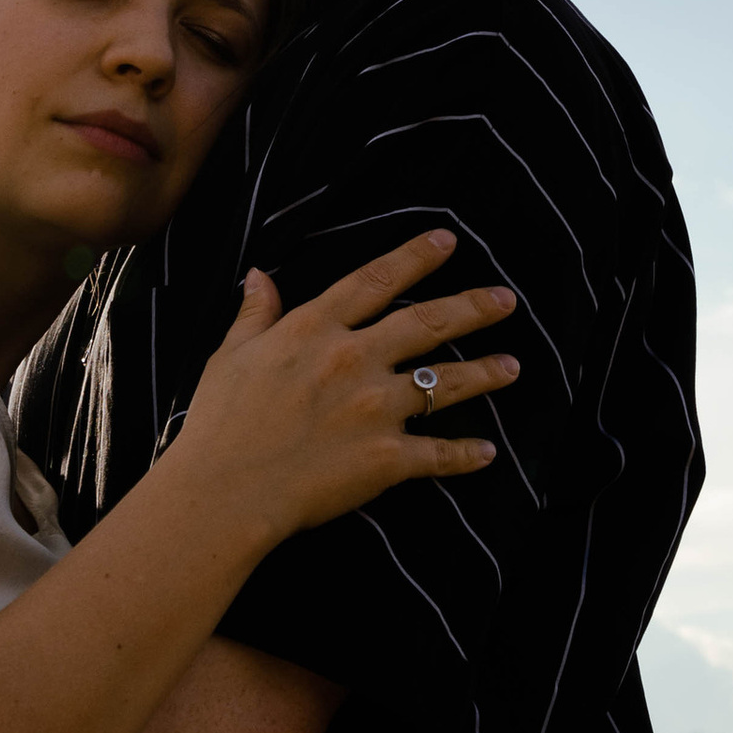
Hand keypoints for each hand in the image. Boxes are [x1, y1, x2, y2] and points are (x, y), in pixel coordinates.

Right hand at [172, 231, 516, 545]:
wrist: (225, 491)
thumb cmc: (219, 424)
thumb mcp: (231, 356)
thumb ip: (256, 315)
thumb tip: (259, 277)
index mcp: (316, 329)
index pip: (376, 281)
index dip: (415, 258)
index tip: (447, 242)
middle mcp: (355, 359)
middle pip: (427, 323)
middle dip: (473, 308)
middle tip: (506, 300)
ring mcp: (376, 408)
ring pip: (446, 383)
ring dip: (485, 373)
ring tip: (513, 367)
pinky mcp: (387, 458)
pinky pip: (439, 454)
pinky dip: (466, 455)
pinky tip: (487, 452)